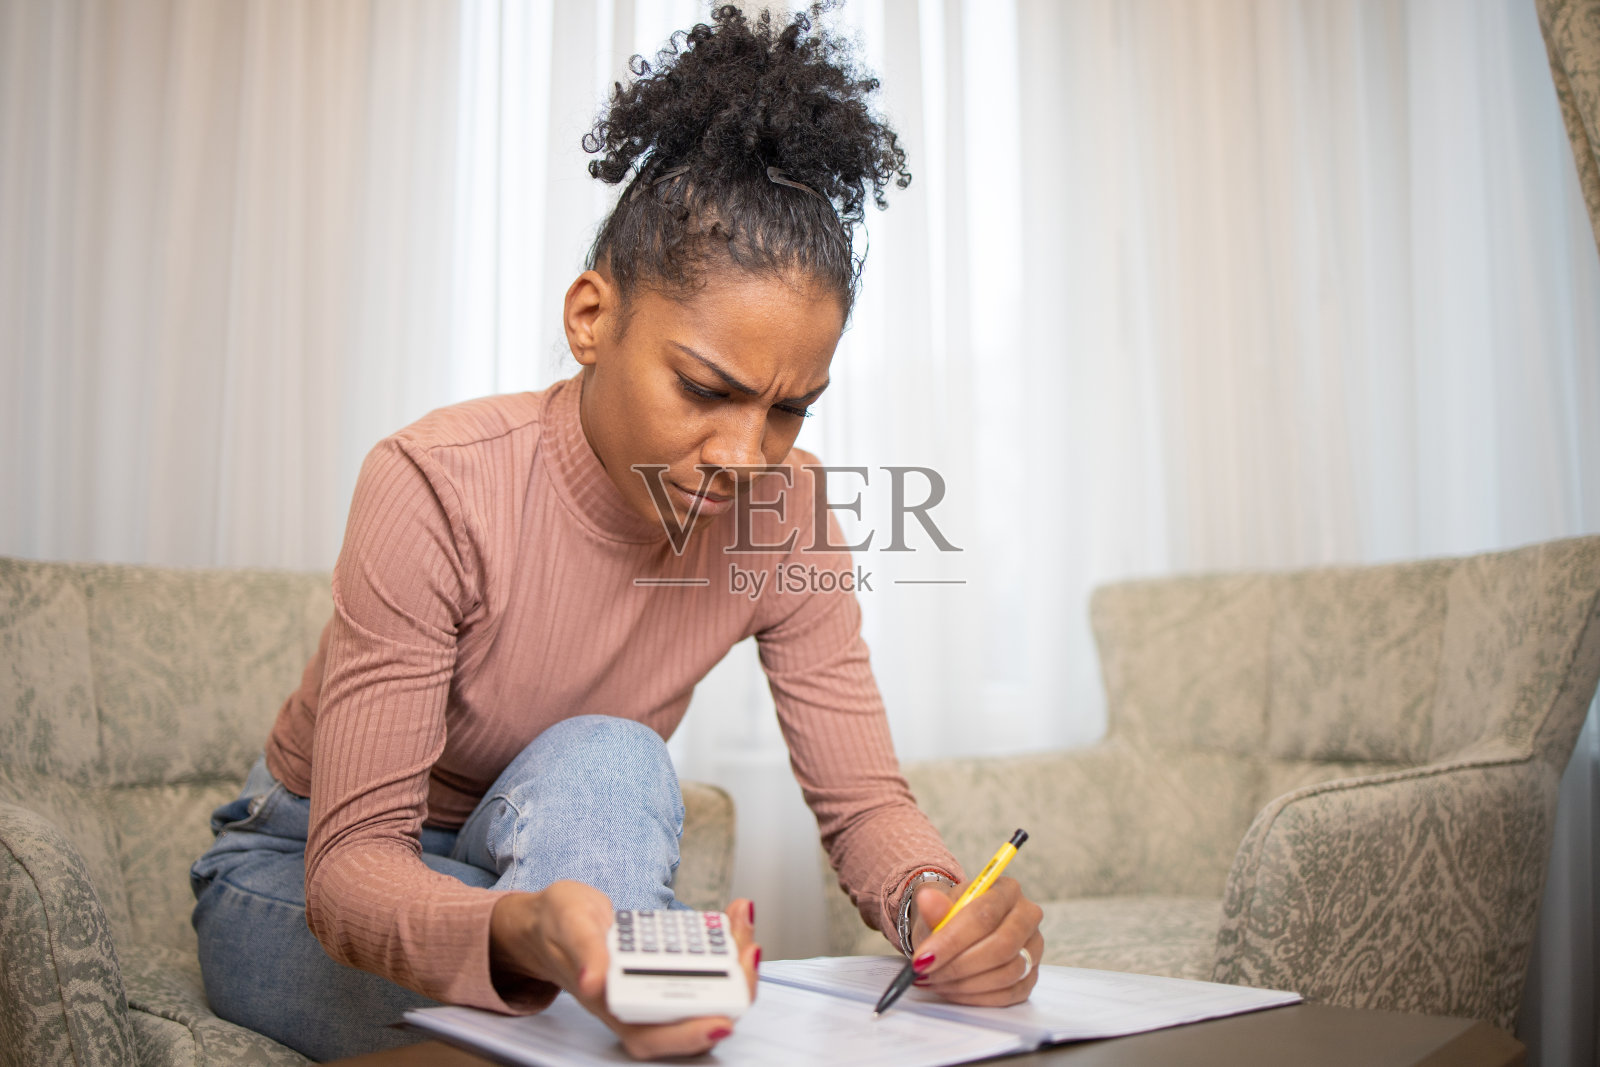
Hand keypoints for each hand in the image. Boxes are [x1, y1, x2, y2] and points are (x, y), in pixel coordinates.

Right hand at [489, 883, 760, 1058]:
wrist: (553, 920)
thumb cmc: (559, 927)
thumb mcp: (569, 926)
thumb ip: (584, 953)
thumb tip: (595, 983)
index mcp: (611, 1005)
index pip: (654, 1036)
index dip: (691, 1035)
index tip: (722, 1021)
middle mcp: (639, 1004)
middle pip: (694, 1016)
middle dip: (732, 990)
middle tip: (750, 952)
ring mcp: (657, 986)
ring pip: (708, 991)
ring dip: (736, 963)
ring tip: (744, 922)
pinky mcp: (669, 966)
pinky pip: (706, 964)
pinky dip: (726, 942)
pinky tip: (735, 914)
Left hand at [907, 877, 1042, 1005]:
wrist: (959, 931)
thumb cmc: (951, 917)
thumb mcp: (937, 908)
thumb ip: (934, 907)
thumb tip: (926, 899)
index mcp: (1007, 890)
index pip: (984, 915)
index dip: (952, 940)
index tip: (924, 958)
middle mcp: (1028, 916)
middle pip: (1003, 946)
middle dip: (960, 965)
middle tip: (929, 974)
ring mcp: (1034, 948)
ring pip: (1008, 973)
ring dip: (966, 983)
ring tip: (937, 981)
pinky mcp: (1032, 976)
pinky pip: (1010, 994)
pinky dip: (977, 997)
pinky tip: (953, 991)